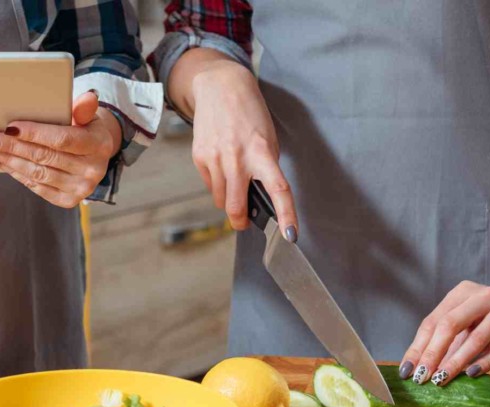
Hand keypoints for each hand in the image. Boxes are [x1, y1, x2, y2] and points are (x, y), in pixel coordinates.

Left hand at [0, 91, 120, 207]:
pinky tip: (3, 163)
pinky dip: (17, 174)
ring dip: (10, 161)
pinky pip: (37, 187)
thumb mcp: (88, 116)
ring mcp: (80, 189)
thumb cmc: (85, 130)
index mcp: (98, 145)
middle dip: (14, 147)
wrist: (96, 156)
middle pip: (45, 157)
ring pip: (38, 173)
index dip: (34, 134)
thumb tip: (88, 97)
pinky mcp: (68, 200)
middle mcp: (92, 170)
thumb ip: (83, 108)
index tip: (9, 127)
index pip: (62, 140)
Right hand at [189, 59, 296, 237]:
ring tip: (234, 181)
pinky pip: (209, 185)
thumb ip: (265, 168)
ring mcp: (215, 159)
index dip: (286, 215)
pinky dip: (216, 184)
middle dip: (240, 222)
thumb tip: (260, 199)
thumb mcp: (267, 139)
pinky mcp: (199, 157)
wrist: (221, 87)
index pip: (278, 189)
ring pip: (220, 201)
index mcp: (261, 152)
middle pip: (236, 208)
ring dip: (228, 201)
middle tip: (244, 223)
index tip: (290, 235)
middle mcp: (236, 158)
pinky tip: (221, 165)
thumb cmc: (249, 115)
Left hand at [400, 282, 489, 385]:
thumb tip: (418, 368)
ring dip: (456, 361)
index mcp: (462, 292)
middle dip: (433, 353)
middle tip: (421, 377)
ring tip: (441, 379)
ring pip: (477, 337)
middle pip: (451, 324)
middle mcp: (484, 295)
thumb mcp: (467, 322)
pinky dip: (486, 361)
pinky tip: (471, 374)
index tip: (407, 370)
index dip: (418, 346)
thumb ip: (446, 340)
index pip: (433, 321)